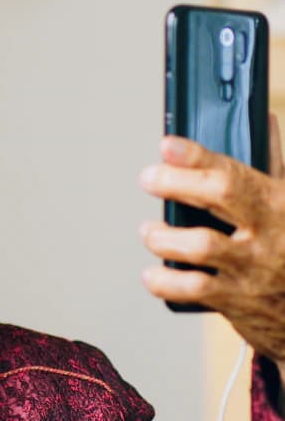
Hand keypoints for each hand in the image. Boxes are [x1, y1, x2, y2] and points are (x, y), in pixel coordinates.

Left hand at [139, 115, 284, 378]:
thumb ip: (272, 164)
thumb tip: (261, 118)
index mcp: (278, 203)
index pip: (235, 172)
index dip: (198, 156)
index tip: (167, 146)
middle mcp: (269, 234)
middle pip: (220, 196)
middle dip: (176, 181)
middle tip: (149, 178)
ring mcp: (253, 270)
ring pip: (200, 246)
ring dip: (164, 236)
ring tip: (150, 231)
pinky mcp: (238, 302)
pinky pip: (193, 290)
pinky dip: (164, 281)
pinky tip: (152, 274)